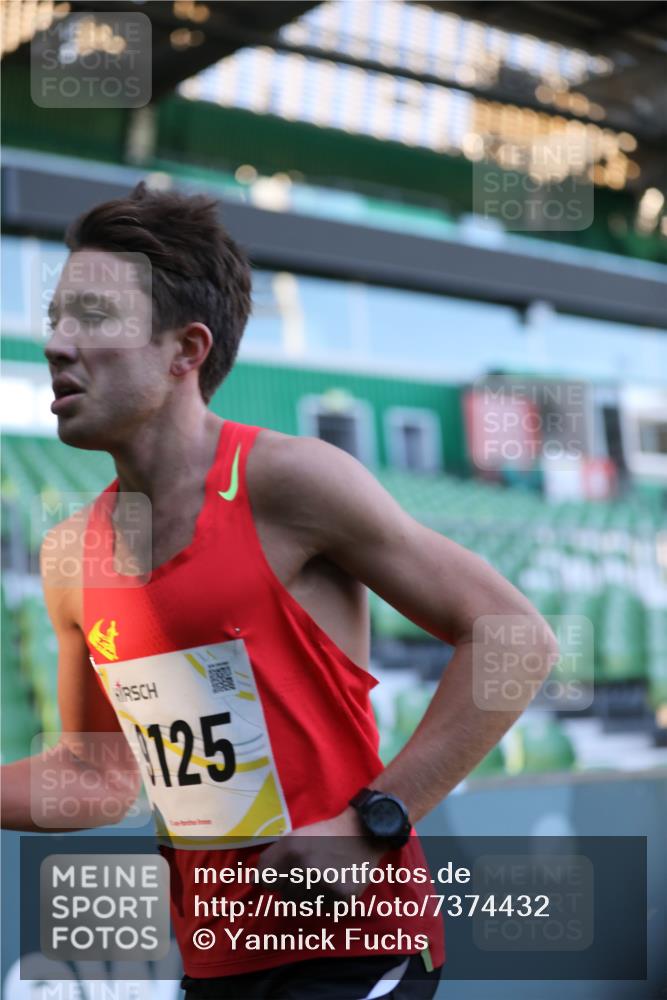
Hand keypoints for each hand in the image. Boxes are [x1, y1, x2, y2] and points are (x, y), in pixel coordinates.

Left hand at [257, 806, 387, 904]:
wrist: (363, 833)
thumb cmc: (325, 835)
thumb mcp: (294, 837)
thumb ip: (272, 858)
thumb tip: (254, 882)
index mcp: (291, 850)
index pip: (265, 880)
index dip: (273, 878)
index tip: (283, 875)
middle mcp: (305, 868)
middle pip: (285, 896)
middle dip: (293, 886)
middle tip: (311, 871)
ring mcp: (324, 885)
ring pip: (303, 905)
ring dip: (310, 894)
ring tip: (323, 876)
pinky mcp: (341, 898)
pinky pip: (323, 908)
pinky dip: (327, 899)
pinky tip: (335, 882)